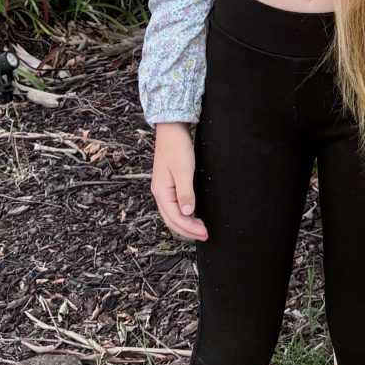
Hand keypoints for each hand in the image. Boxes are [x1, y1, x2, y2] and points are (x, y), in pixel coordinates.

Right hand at [151, 122, 207, 240]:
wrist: (171, 130)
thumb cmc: (177, 148)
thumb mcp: (183, 170)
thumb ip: (185, 193)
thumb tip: (188, 213)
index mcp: (161, 192)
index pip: (175, 218)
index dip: (190, 228)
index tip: (204, 233)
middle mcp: (159, 194)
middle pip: (172, 220)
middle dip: (187, 230)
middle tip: (204, 235)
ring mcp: (163, 189)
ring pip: (172, 214)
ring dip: (185, 224)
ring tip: (199, 229)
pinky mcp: (168, 184)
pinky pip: (173, 206)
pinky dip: (182, 214)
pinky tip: (191, 215)